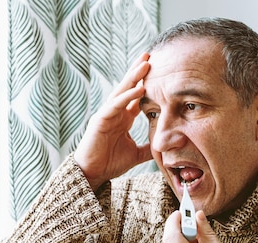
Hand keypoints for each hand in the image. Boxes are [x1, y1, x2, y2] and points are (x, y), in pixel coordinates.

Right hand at [74, 53, 152, 190]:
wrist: (93, 174)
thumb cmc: (110, 163)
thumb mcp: (136, 154)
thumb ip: (148, 148)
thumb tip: (164, 146)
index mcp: (123, 118)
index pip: (136, 96)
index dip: (146, 83)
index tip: (159, 71)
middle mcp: (115, 113)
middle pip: (128, 87)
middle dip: (139, 71)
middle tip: (150, 55)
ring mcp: (107, 114)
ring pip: (122, 91)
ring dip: (134, 77)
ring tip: (146, 63)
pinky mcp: (100, 119)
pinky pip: (116, 104)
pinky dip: (127, 96)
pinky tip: (139, 88)